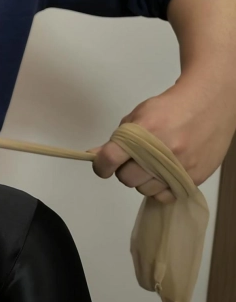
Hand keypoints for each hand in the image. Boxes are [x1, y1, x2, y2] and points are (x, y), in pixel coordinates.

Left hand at [91, 76, 235, 202]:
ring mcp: (180, 167)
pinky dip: (160, 188)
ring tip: (152, 164)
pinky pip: (166, 196)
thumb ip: (116, 139)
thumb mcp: (137, 117)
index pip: (111, 158)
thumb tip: (94, 156)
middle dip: (124, 170)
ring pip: (145, 189)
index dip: (101, 165)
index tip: (102, 166)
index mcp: (144, 132)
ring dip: (143, 180)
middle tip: (133, 160)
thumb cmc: (170, 109)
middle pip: (127, 178)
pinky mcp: (194, 177)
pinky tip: (163, 174)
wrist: (207, 106)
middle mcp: (163, 152)